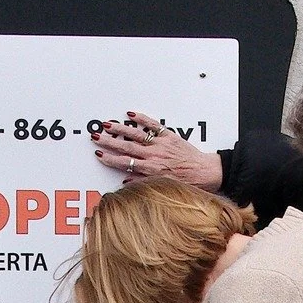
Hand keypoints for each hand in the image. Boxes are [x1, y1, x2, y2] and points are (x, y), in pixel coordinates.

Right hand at [93, 111, 224, 190]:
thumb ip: (143, 182)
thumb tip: (126, 181)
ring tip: (107, 125)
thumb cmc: (188, 182)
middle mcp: (154, 154)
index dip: (111, 159)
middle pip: (126, 146)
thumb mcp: (164, 187)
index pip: (125, 162)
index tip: (100, 156)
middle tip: (96, 138)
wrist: (207, 171)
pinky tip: (131, 115)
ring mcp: (161, 143)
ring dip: (120, 129)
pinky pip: (153, 125)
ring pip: (136, 134)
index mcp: (152, 168)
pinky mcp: (169, 136)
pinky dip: (142, 118)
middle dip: (109, 142)